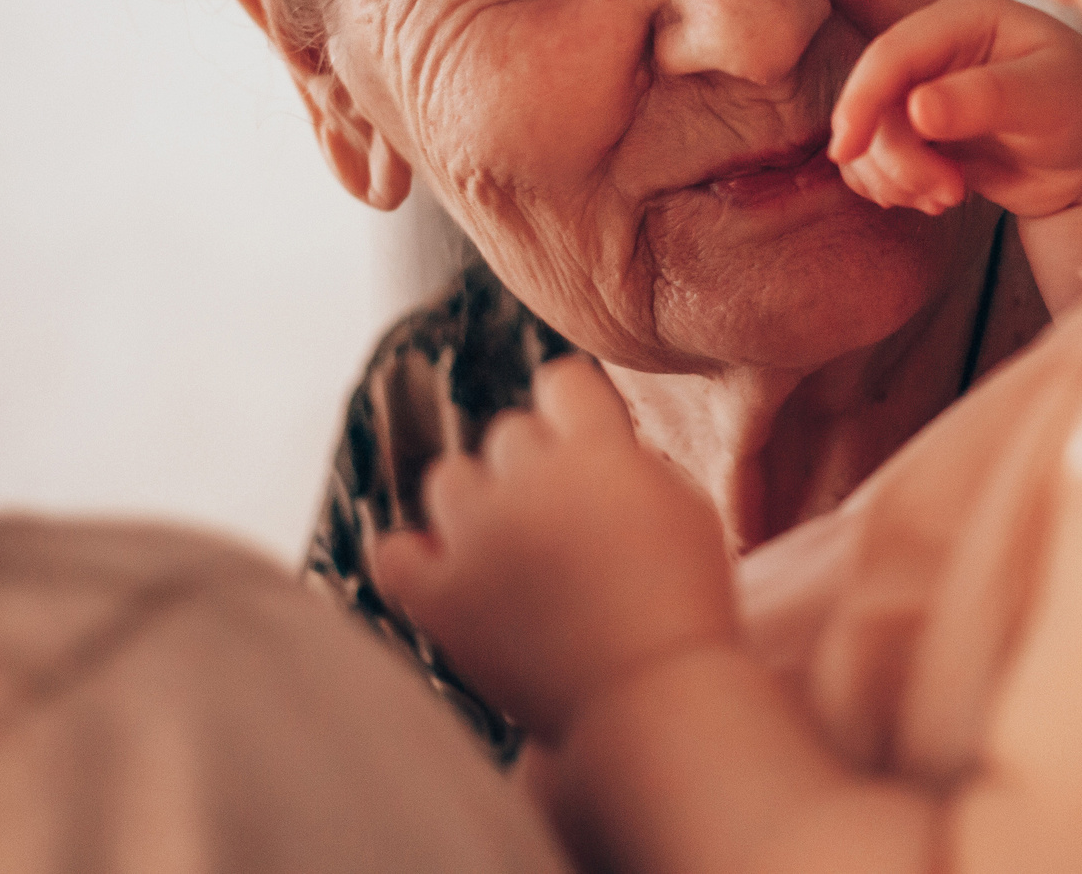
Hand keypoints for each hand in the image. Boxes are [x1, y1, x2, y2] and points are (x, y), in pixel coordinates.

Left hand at [374, 358, 738, 741]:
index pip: (561, 381)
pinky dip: (415, 560)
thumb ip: (633, 461)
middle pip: (509, 432)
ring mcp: (477, 537)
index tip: (583, 442)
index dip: (573, 410)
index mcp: (596, 450)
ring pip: (448, 478)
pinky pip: (395, 553)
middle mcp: (528, 479)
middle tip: (563, 521)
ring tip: (509, 550)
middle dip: (534, 466)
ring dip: (476, 503)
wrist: (650, 700)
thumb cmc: (685, 605)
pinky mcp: (440, 598)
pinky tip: (444, 573)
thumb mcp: (687, 507)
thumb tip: (595, 447)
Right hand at [828, 0, 1081, 219]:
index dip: (862, 99)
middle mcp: (934, 50)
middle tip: (948, 195)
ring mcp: (922, 92)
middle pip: (873, 103)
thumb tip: (917, 108)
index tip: (849, 148)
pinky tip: (938, 198)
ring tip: (950, 197)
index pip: (892, 53)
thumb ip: (986, 99)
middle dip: (896, 158)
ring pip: (868, 138)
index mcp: (963, 19)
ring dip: (896, 179)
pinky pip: (875, 163)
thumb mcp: (1049, 98)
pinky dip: (894, 188)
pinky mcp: (918, 135)